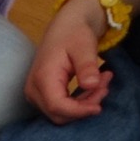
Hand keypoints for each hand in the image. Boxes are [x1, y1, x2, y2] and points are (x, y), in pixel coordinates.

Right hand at [27, 0, 112, 122]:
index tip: (99, 107)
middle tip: (105, 87)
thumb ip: (87, 66)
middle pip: (58, 114)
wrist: (65, 26)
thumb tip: (91, 85)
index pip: (57, 106)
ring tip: (102, 83)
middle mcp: (34, 90)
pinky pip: (60, 107)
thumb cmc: (74, 34)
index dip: (78, 111)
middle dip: (83, 108)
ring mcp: (35, 94)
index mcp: (43, 77)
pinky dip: (79, 102)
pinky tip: (92, 87)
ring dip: (83, 105)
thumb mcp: (84, 46)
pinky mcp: (42, 95)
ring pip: (60, 113)